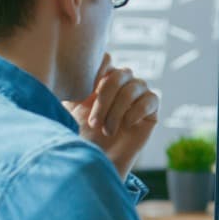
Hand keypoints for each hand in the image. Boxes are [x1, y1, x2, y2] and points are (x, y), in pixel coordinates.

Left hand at [63, 53, 159, 179]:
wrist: (97, 160)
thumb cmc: (81, 135)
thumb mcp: (70, 107)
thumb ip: (72, 84)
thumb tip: (67, 66)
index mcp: (101, 77)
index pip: (106, 59)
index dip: (97, 71)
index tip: (85, 95)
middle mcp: (122, 83)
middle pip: (120, 73)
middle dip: (105, 98)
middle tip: (94, 123)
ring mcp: (138, 95)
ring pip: (134, 87)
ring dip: (117, 109)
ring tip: (107, 130)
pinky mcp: (151, 110)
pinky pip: (150, 99)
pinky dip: (136, 111)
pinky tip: (126, 125)